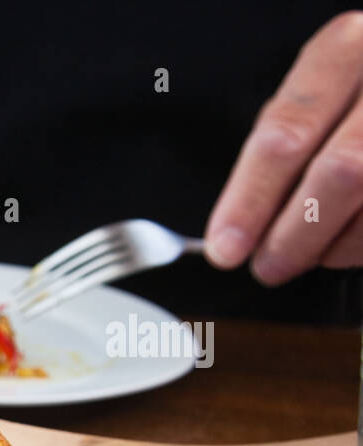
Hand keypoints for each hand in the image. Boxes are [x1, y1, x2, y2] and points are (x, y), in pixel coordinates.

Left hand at [206, 12, 362, 284]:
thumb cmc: (353, 98)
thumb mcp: (317, 95)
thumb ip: (283, 147)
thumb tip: (237, 226)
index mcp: (344, 50)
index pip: (284, 135)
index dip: (249, 201)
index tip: (225, 249)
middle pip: (339, 170)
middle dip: (293, 233)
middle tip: (267, 266)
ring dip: (333, 245)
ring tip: (311, 252)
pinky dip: (360, 245)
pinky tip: (346, 242)